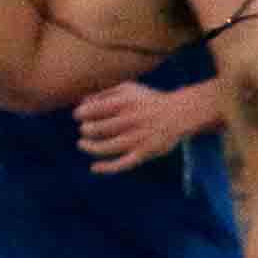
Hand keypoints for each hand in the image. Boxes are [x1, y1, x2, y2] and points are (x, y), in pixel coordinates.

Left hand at [74, 83, 198, 172]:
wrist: (179, 113)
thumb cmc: (148, 100)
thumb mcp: (128, 89)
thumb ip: (104, 94)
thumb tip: (81, 103)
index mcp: (125, 103)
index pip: (94, 110)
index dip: (81, 114)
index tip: (78, 116)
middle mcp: (130, 120)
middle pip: (97, 129)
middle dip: (86, 130)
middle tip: (85, 129)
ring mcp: (137, 138)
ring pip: (106, 147)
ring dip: (90, 147)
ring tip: (82, 144)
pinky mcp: (144, 153)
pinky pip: (122, 164)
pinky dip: (107, 168)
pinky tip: (94, 168)